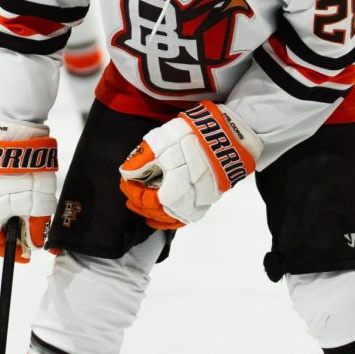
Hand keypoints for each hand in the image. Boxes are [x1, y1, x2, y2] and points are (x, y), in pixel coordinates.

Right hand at [0, 115, 58, 262]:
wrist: (15, 134)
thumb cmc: (27, 170)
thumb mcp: (39, 203)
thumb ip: (38, 226)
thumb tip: (39, 244)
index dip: (9, 250)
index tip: (24, 255)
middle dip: (10, 233)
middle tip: (28, 234)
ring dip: (7, 214)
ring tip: (26, 213)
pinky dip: (5, 198)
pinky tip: (19, 193)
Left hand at [119, 101, 261, 229]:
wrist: (229, 134)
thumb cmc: (194, 135)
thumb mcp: (164, 140)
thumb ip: (143, 158)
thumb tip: (127, 173)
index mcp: (175, 187)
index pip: (148, 200)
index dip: (133, 192)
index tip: (125, 182)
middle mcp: (189, 200)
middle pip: (160, 213)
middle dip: (142, 206)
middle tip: (131, 198)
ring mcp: (202, 200)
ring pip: (176, 218)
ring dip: (158, 217)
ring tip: (145, 213)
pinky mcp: (211, 197)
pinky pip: (191, 216)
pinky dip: (176, 219)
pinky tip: (167, 216)